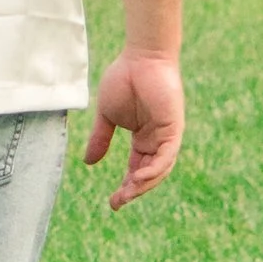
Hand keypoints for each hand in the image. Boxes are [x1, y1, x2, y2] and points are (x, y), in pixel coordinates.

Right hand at [83, 47, 183, 208]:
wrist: (140, 58)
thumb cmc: (124, 80)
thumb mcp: (106, 116)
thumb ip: (100, 139)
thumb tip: (89, 163)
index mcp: (143, 139)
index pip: (136, 169)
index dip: (126, 186)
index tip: (112, 202)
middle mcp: (157, 141)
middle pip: (148, 174)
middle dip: (133, 191)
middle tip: (116, 203)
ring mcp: (167, 136)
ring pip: (159, 169)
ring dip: (143, 185)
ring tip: (126, 194)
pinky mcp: (173, 129)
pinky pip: (166, 156)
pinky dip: (153, 170)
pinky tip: (138, 178)